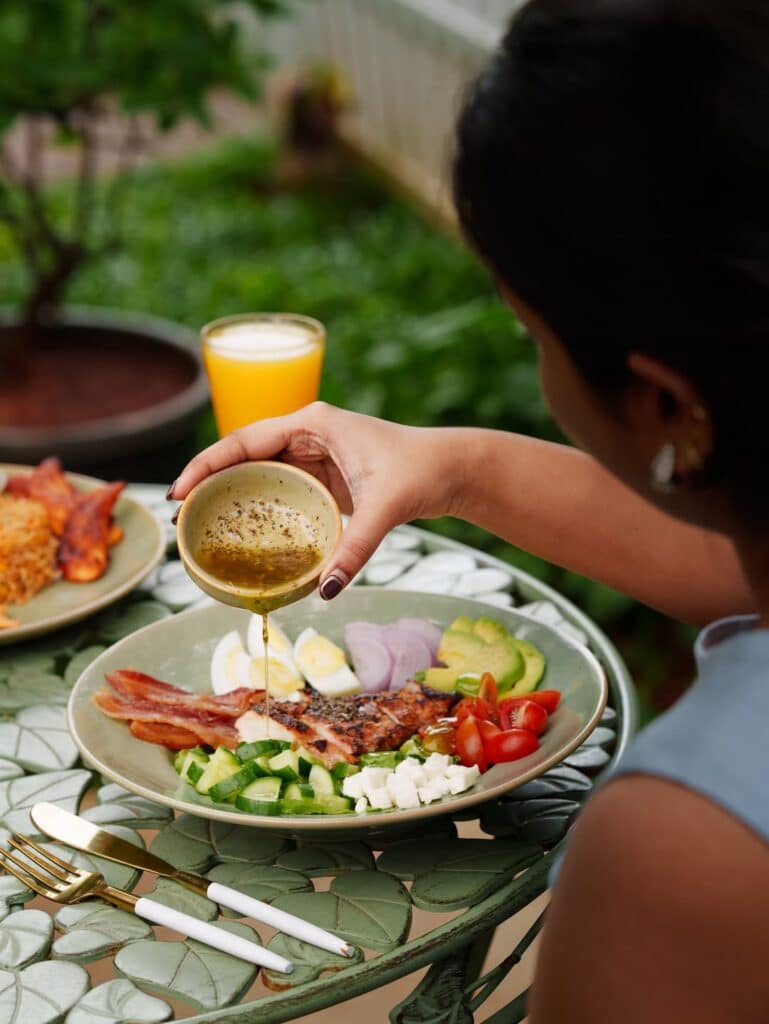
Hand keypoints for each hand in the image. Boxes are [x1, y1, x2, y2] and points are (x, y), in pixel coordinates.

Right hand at [169, 403, 464, 597]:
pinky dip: (257, 506)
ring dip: (229, 494)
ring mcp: (313, 454)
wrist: (451, 469)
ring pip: (257, 472)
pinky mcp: (322, 475)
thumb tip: (325, 590)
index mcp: (312, 424)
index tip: (179, 491)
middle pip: (242, 455)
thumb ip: (356, 547)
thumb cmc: (421, 472)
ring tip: (198, 525)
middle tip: (179, 517)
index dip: (207, 464)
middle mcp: (306, 434)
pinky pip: (278, 488)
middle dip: (208, 482)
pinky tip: (240, 530)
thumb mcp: (386, 507)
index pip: (244, 441)